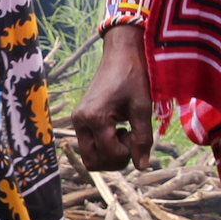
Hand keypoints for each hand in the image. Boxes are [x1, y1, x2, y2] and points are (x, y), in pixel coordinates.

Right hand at [72, 26, 154, 170]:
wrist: (122, 53)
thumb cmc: (134, 75)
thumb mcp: (142, 108)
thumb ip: (142, 139)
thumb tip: (141, 167)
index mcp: (94, 117)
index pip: (109, 155)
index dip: (128, 154)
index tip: (139, 137)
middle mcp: (80, 121)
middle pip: (92, 162)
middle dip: (115, 160)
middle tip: (132, 141)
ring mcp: (78, 120)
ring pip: (89, 156)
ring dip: (109, 154)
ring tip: (125, 134)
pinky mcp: (81, 118)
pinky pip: (90, 144)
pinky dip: (105, 145)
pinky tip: (119, 129)